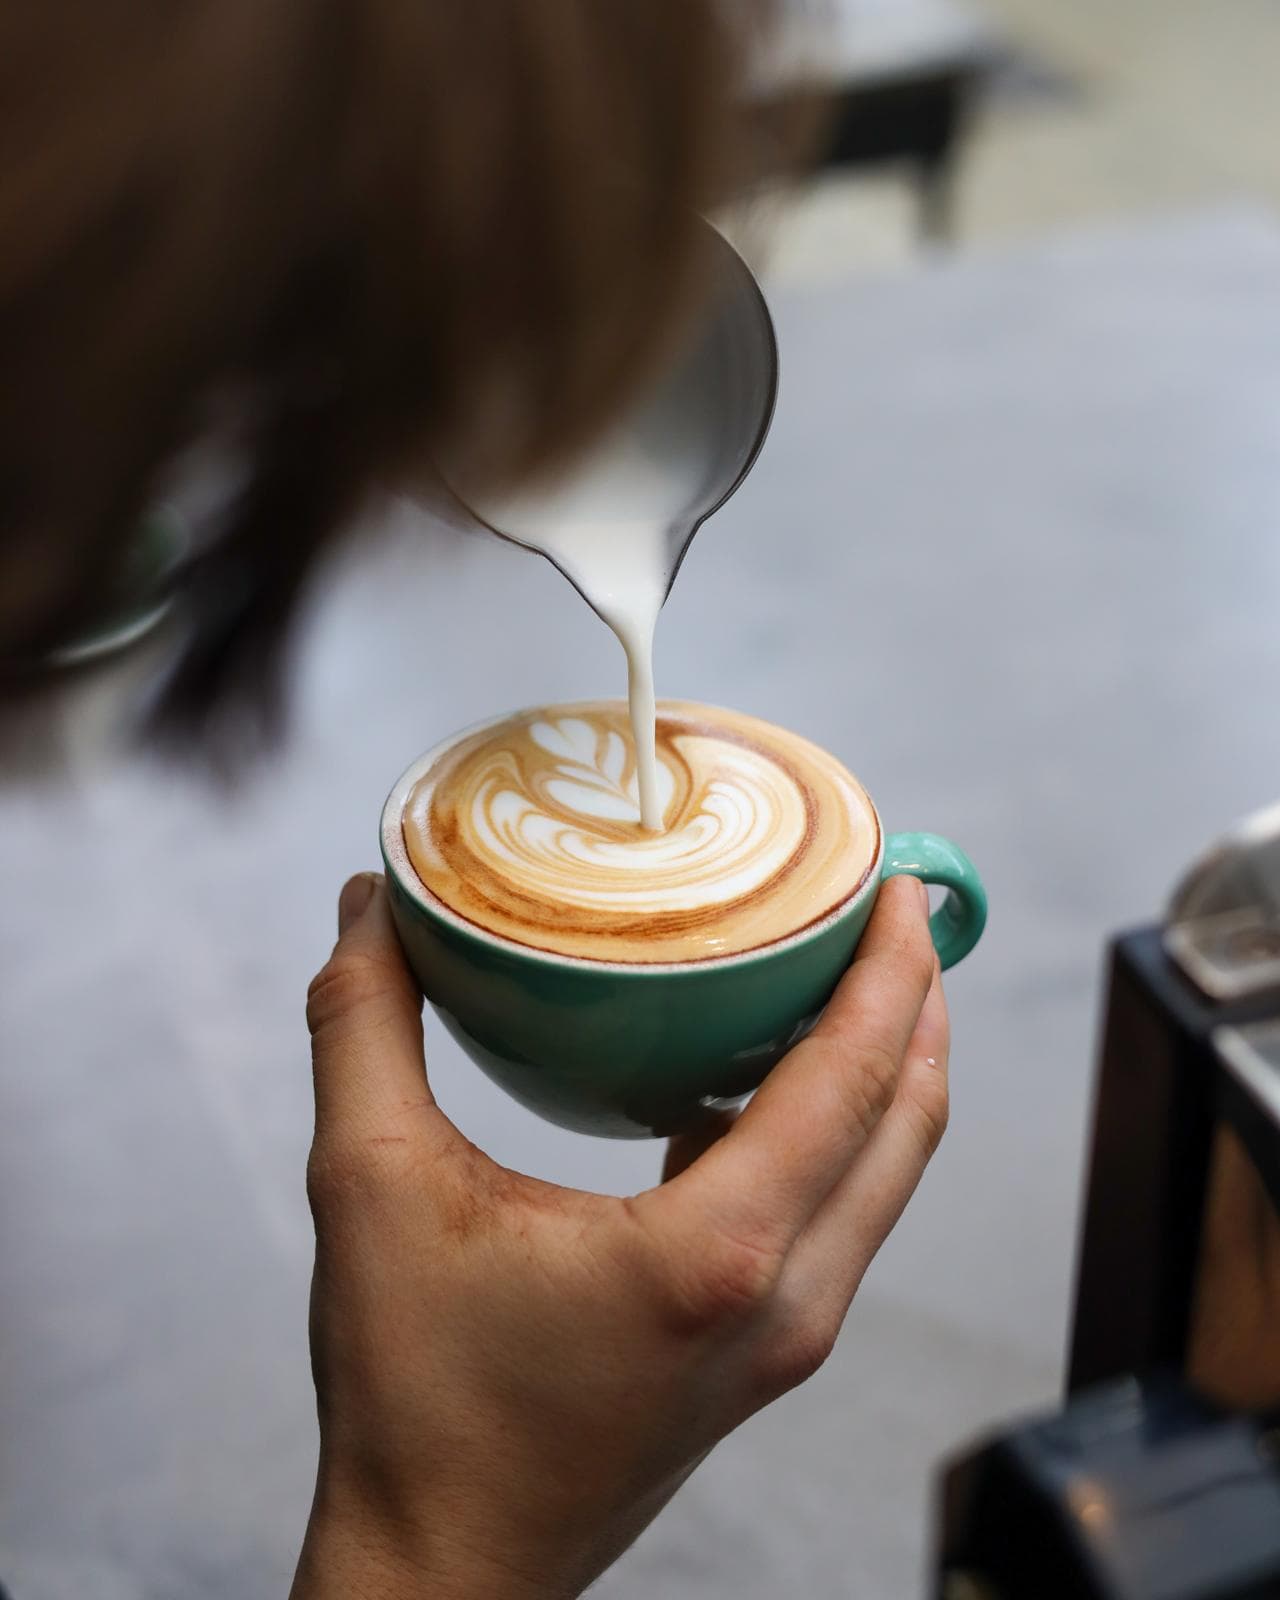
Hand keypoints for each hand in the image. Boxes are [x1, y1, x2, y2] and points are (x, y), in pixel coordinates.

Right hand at [291, 872, 947, 1599]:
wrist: (443, 1571)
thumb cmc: (415, 1401)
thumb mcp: (368, 1190)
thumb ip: (363, 1030)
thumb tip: (373, 903)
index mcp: (716, 1252)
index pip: (854, 1078)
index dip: (892, 968)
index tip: (898, 878)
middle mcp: (785, 1297)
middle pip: (905, 1120)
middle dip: (918, 1001)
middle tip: (890, 902)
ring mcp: (788, 1336)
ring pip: (886, 1174)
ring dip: (889, 1068)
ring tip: (849, 973)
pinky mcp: (765, 1354)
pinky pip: (840, 1216)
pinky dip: (838, 1132)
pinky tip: (756, 1082)